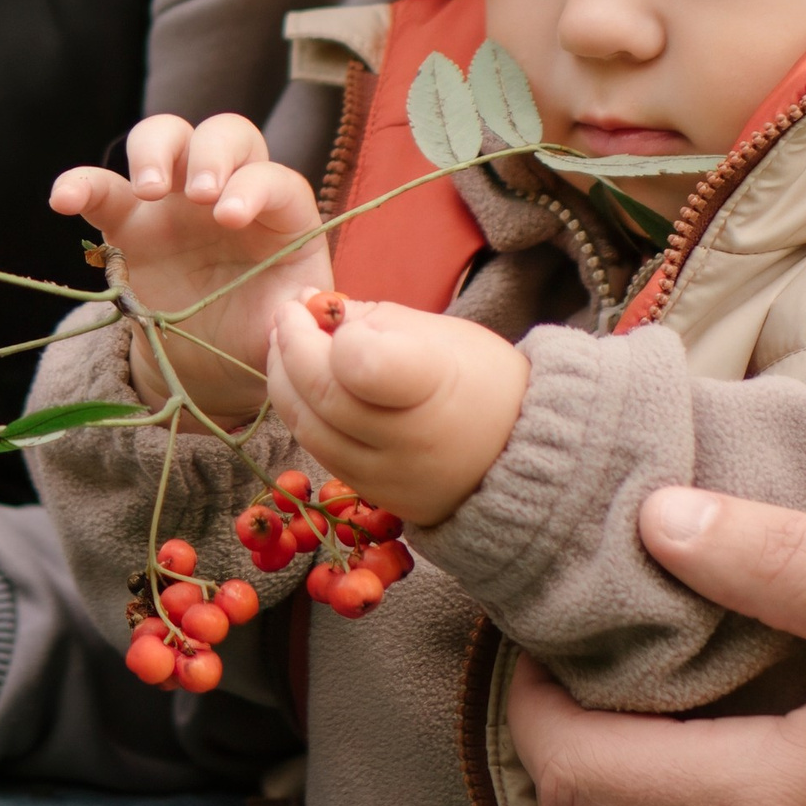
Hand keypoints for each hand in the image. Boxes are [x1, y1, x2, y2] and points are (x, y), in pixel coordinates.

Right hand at [51, 113, 330, 418]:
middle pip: (224, 134)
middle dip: (211, 154)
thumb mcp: (287, 328)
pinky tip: (62, 198)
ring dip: (155, 150)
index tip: (230, 218)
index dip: (253, 188)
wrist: (213, 362)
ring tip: (149, 191)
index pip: (273, 179)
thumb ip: (298, 316)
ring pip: (166, 135)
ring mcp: (177, 200)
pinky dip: (80, 184)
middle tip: (197, 195)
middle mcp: (229, 190)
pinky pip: (102, 189)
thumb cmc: (259, 332)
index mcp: (279, 213)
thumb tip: (308, 310)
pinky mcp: (130, 223)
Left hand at [266, 295, 528, 525]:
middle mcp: (408, 439)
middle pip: (324, 395)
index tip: (323, 310)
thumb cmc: (483, 378)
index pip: (360, 365)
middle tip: (285, 314)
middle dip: (290, 348)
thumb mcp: (442, 334)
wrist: (521, 454)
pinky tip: (302, 385)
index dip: (332, 336)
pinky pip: (323, 453)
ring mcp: (390, 476)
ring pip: (311, 430)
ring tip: (284, 345)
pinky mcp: (377, 496)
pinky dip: (303, 415)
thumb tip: (312, 308)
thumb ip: (374, 320)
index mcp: (433, 385)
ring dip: (285, 382)